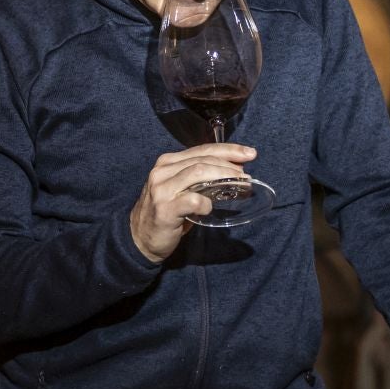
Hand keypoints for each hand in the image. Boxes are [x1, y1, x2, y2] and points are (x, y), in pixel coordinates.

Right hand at [129, 143, 253, 261]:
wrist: (140, 239)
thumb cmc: (166, 213)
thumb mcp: (179, 189)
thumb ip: (198, 178)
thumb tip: (233, 172)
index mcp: (167, 162)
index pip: (202, 149)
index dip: (228, 150)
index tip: (249, 153)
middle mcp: (162, 171)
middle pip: (203, 160)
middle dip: (230, 166)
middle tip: (247, 176)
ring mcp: (162, 189)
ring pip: (199, 173)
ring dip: (223, 179)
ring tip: (239, 187)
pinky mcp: (165, 209)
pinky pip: (193, 200)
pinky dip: (206, 204)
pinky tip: (209, 208)